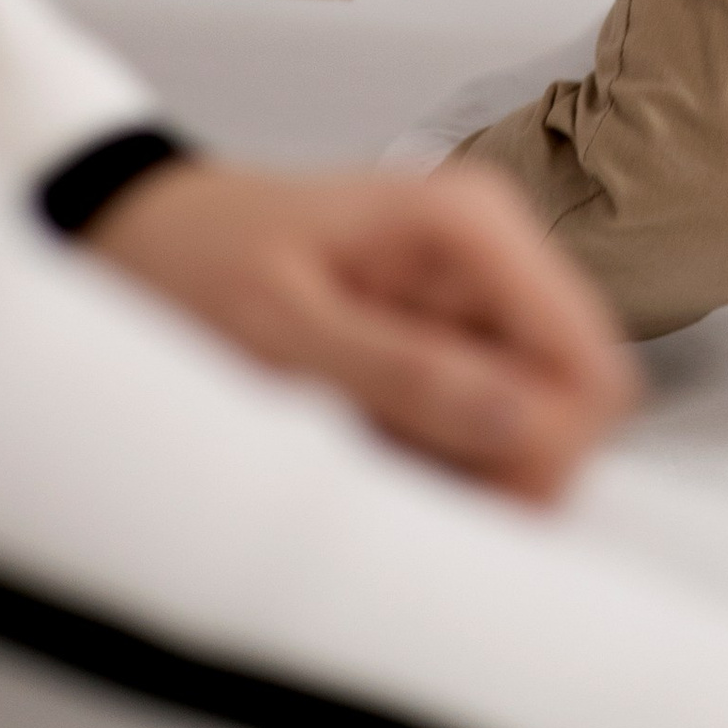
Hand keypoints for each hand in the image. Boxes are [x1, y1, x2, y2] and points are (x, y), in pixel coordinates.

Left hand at [85, 159, 639, 501]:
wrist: (140, 234)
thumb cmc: (193, 264)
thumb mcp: (282, 331)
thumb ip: (405, 377)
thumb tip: (525, 425)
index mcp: (471, 231)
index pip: (588, 368)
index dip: (546, 451)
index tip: (467, 496)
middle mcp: (491, 255)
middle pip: (575, 399)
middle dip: (505, 461)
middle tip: (402, 478)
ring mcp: (472, 293)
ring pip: (533, 417)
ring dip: (465, 460)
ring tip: (367, 448)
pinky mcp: (448, 330)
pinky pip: (484, 415)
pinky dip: (437, 450)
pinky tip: (370, 439)